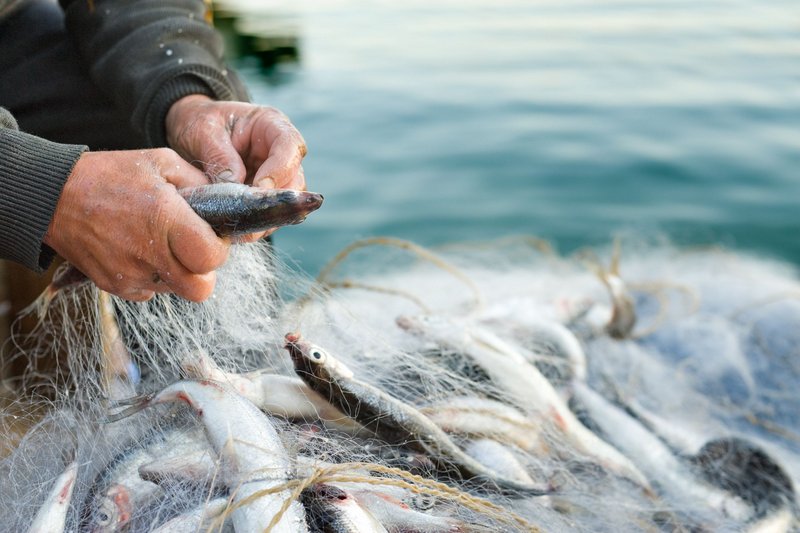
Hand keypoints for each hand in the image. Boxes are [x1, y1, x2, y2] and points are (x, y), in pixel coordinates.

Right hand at [44, 149, 229, 301]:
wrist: (53, 196)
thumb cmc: (109, 175)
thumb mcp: (160, 162)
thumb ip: (199, 182)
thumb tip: (226, 201)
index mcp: (165, 220)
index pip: (212, 259)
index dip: (219, 249)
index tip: (211, 236)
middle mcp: (149, 253)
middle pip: (200, 289)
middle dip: (204, 271)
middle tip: (194, 249)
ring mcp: (130, 274)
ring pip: (176, 291)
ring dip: (178, 272)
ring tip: (161, 243)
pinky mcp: (114, 286)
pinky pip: (149, 291)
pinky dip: (153, 276)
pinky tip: (140, 250)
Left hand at [165, 95, 307, 240]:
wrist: (189, 133)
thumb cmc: (198, 122)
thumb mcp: (203, 131)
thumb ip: (219, 156)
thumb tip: (234, 186)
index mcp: (270, 125)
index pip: (290, 146)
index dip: (280, 169)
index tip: (259, 188)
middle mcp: (280, 151)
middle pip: (295, 179)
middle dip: (276, 200)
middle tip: (251, 216)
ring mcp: (275, 175)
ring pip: (287, 202)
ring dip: (268, 217)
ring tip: (243, 229)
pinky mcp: (265, 195)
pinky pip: (270, 213)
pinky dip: (257, 224)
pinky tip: (239, 231)